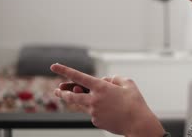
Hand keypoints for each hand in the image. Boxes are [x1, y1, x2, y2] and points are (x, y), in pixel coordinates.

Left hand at [50, 63, 164, 136]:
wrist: (138, 124)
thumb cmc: (135, 102)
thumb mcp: (128, 83)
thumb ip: (115, 79)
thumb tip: (107, 81)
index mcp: (101, 87)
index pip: (79, 77)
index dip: (64, 70)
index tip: (54, 66)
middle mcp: (94, 100)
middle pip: (72, 96)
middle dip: (63, 93)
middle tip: (57, 90)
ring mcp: (94, 112)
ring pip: (83, 105)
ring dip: (80, 101)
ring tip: (81, 98)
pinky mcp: (96, 122)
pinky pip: (94, 113)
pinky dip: (99, 110)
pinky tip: (111, 112)